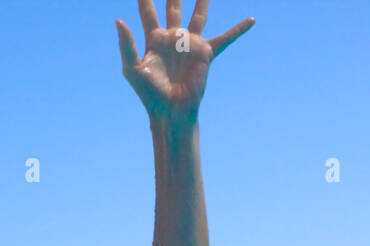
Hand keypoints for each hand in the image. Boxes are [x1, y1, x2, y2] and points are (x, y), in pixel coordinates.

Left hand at [116, 0, 253, 124]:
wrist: (170, 110)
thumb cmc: (149, 93)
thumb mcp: (132, 69)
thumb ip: (126, 44)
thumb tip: (118, 19)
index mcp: (154, 39)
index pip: (148, 10)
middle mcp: (172, 37)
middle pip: (173, 5)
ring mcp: (190, 43)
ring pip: (199, 14)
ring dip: (203, 0)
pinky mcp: (205, 53)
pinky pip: (225, 38)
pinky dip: (238, 30)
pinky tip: (251, 20)